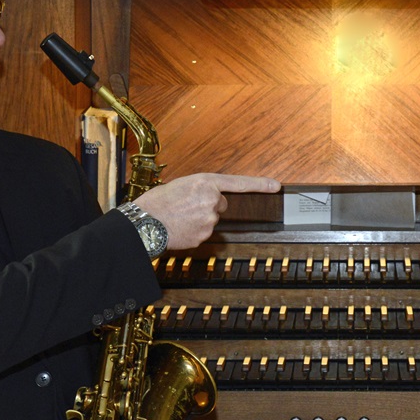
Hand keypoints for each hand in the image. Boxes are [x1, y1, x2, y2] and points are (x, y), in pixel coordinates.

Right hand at [132, 173, 280, 249]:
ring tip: (178, 217)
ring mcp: (209, 220)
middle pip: (220, 205)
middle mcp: (211, 200)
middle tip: (186, 206)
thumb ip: (201, 189)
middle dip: (208, 205)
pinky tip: (179, 227)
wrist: (143, 223)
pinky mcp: (204, 236)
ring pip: (211, 219)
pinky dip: (193, 231)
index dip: (260, 184)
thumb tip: (212, 198)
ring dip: (199, 219)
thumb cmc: (157, 202)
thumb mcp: (180, 185)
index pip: (239, 183)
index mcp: (205, 182)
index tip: (276, 186)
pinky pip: (203, 233)